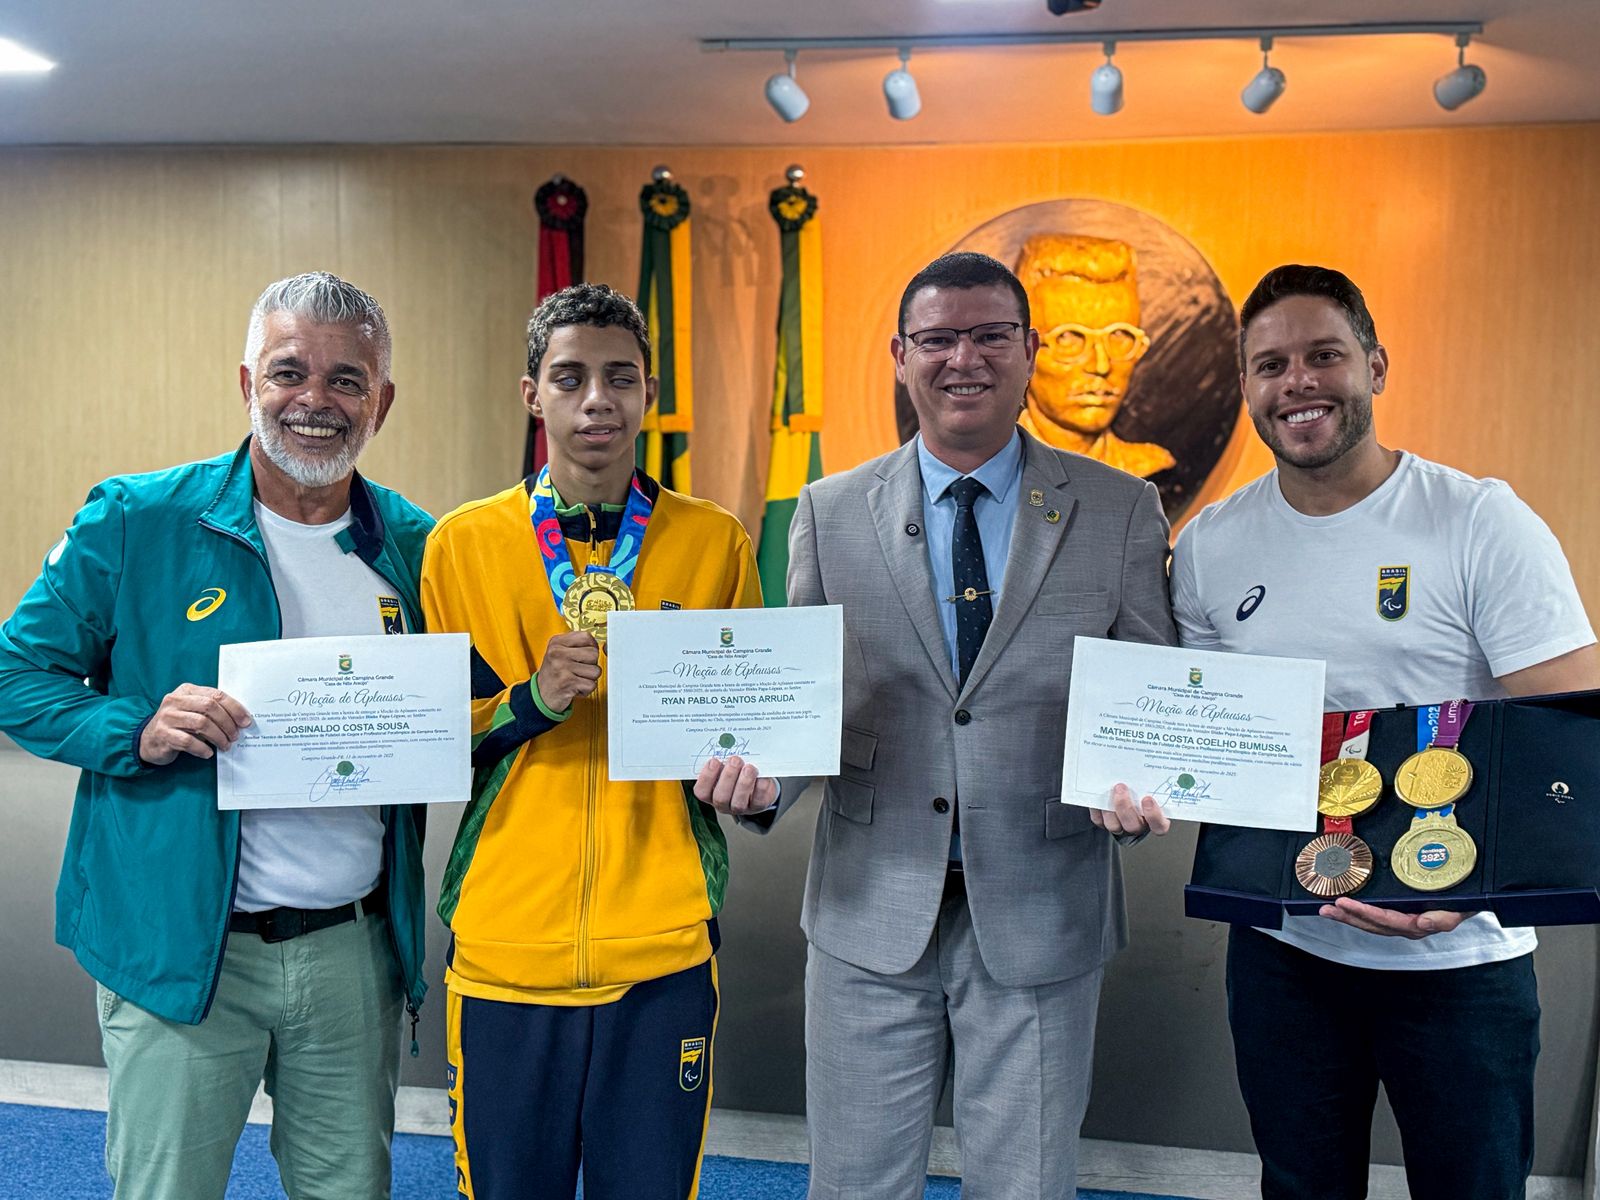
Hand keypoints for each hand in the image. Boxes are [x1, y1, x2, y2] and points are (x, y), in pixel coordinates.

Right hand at [139, 684, 251, 764]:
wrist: (149, 740)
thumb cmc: (179, 725)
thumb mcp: (193, 711)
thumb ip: (212, 710)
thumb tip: (241, 720)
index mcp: (187, 690)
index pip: (216, 695)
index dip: (234, 708)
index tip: (246, 721)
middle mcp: (175, 700)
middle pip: (209, 707)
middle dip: (227, 723)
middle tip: (235, 736)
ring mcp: (167, 717)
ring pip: (201, 723)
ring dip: (218, 737)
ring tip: (225, 745)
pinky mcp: (162, 734)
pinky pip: (188, 741)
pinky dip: (202, 748)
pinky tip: (208, 753)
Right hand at [536, 631, 600, 711]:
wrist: (541, 695)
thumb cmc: (555, 673)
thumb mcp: (559, 652)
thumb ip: (577, 645)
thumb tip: (603, 645)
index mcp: (556, 642)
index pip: (586, 637)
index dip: (592, 647)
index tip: (586, 655)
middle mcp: (557, 653)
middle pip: (594, 653)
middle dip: (591, 664)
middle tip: (579, 670)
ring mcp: (562, 667)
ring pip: (595, 670)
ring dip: (590, 679)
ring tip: (577, 679)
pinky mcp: (567, 682)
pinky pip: (592, 684)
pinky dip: (586, 690)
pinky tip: (575, 688)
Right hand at [694, 755, 776, 816]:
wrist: (760, 782)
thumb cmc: (739, 772)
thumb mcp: (727, 766)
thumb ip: (724, 761)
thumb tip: (726, 746)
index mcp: (711, 793)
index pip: (702, 791)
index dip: (706, 777)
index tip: (713, 760)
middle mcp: (724, 803)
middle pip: (720, 797)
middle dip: (728, 777)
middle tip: (735, 760)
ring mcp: (741, 808)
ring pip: (738, 802)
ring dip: (743, 783)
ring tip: (749, 767)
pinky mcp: (758, 806)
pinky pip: (758, 800)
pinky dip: (760, 786)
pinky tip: (761, 775)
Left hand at [1088, 782, 1170, 836]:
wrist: (1125, 785)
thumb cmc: (1144, 783)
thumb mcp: (1152, 780)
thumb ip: (1155, 777)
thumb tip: (1161, 757)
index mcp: (1155, 817)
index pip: (1159, 826)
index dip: (1154, 816)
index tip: (1148, 799)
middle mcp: (1138, 824)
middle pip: (1133, 826)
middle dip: (1126, 808)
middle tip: (1121, 787)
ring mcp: (1121, 826)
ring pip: (1115, 826)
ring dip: (1110, 809)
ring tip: (1109, 790)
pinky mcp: (1105, 822)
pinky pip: (1099, 821)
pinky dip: (1097, 809)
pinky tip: (1097, 796)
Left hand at [1318, 898, 1475, 938]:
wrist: (1469, 901)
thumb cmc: (1462, 905)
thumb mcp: (1458, 911)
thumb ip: (1443, 919)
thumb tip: (1423, 922)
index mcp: (1416, 925)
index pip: (1384, 920)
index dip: (1363, 912)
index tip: (1345, 903)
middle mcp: (1405, 925)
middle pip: (1371, 924)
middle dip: (1347, 917)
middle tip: (1327, 908)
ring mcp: (1400, 922)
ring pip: (1369, 923)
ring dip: (1348, 916)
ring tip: (1328, 909)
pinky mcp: (1398, 914)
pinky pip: (1374, 917)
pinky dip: (1358, 913)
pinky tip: (1344, 908)